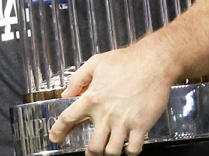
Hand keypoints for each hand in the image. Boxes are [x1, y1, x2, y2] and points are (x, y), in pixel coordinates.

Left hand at [48, 37, 178, 154]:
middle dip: (90, 153)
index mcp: (91, 98)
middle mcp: (106, 113)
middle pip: (93, 146)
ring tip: (109, 150)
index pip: (68, 119)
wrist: (153, 63)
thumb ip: (77, 79)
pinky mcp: (142, 125)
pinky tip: (128, 147)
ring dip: (109, 153)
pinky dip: (129, 152)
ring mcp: (124, 121)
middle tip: (90, 153)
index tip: (55, 138)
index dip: (58, 131)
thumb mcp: (94, 64)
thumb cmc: (125, 61)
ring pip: (112, 151)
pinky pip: (133, 149)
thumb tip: (66, 94)